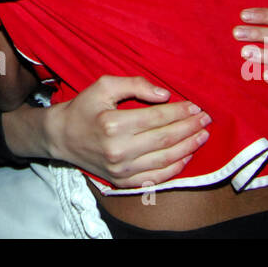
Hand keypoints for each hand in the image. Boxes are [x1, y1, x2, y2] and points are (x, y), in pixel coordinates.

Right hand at [44, 76, 210, 188]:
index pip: (157, 117)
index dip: (180, 112)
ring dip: (188, 147)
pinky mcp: (122, 181)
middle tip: (206, 119)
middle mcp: (118, 149)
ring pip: (165, 160)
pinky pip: (155, 178)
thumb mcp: (104, 85)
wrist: (61, 137)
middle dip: (189, 128)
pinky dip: (175, 168)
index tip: (196, 106)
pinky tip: (187, 156)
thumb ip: (135, 85)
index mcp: (113, 124)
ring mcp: (121, 169)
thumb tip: (165, 95)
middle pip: (165, 139)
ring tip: (202, 135)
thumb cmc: (84, 108)